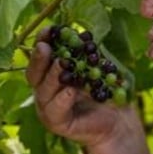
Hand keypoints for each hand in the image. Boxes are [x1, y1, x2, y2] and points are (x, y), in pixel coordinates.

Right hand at [25, 28, 133, 151]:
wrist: (118, 119)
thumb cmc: (105, 92)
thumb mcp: (95, 68)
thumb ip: (84, 53)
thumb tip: (81, 31)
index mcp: (49, 76)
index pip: (40, 58)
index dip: (41, 43)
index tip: (48, 29)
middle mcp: (44, 92)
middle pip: (34, 75)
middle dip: (38, 59)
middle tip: (44, 46)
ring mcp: (48, 109)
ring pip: (44, 92)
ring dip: (52, 76)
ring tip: (60, 63)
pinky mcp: (57, 124)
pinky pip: (55, 111)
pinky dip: (62, 100)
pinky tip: (70, 90)